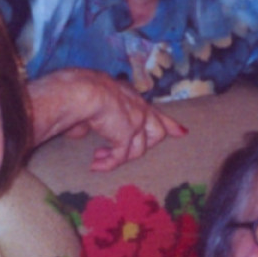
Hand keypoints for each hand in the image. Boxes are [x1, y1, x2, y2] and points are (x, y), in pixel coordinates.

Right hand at [29, 68, 185, 170]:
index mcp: (129, 95)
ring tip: (99, 157)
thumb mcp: (88, 103)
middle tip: (148, 149)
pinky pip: (120, 157)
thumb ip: (90, 118)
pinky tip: (94, 166)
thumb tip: (80, 130)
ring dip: (119, 156)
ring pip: (139, 148)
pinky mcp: (126, 135)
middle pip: (158, 129)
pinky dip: (107, 164)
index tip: (179, 132)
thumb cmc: (78, 90)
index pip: (152, 110)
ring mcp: (136, 122)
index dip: (167, 123)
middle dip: (154, 141)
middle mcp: (138, 107)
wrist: (82, 90)